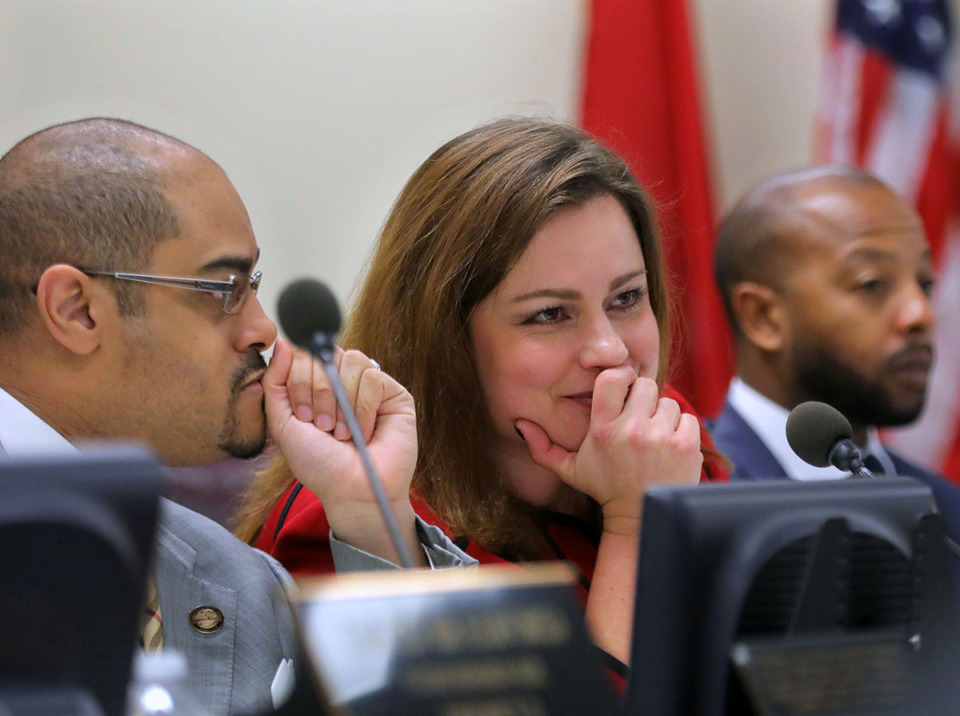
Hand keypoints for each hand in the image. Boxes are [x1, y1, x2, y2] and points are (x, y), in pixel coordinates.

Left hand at [263, 338, 420, 562]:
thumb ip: (275, 382)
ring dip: (342, 402)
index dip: (300, 381)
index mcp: (318, 383)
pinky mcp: (395, 393)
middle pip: (326, 353)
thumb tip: (283, 342)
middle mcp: (344, 380)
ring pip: (351, 360)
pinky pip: (374, 377)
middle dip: (318, 393)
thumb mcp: (283, 423)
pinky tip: (365, 432)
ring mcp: (370, 385)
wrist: (351, 491)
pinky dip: (364, 408)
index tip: (304, 418)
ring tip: (343, 432)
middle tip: (322, 426)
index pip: (305, 352)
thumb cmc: (320, 464)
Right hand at [515, 367, 701, 536]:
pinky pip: (687, 418)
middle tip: (639, 417)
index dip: (620, 377)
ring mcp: (661, 438)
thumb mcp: (569, 470)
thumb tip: (521, 423)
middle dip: (643, 398)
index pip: (612, 378)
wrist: (641, 517)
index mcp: (603, 430)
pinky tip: (669, 445)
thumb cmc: (605, 489)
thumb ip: (542, 448)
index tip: (623, 388)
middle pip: (645, 385)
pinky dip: (680, 428)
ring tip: (653, 436)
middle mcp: (632, 431)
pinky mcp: (685, 447)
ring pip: (668, 401)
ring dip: (662, 415)